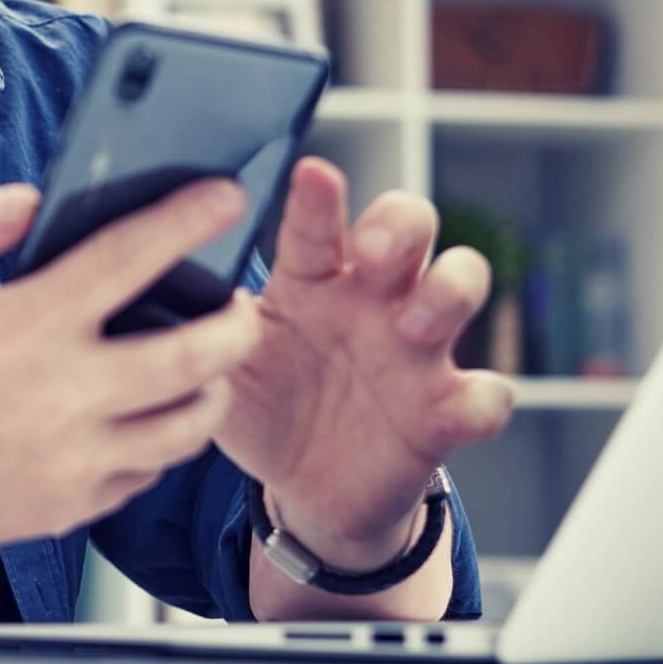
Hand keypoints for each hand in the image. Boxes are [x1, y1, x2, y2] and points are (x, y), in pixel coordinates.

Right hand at [0, 178, 262, 561]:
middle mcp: (60, 395)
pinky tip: (147, 412)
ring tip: (207, 362)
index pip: (130, 259)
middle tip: (241, 303)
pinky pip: (147, 471)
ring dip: (212, 387)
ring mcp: (71, 459)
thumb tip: (32, 199)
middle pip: (197, 357)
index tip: (224, 196)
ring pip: (188, 424)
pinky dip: (161, 438)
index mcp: (24, 325)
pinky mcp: (70, 506)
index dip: (188, 219)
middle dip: (238, 323)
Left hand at [215, 158, 516, 564]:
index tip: (312, 173)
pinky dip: (483, 398)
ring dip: (447, 291)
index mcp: (310, 281)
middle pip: (410, 225)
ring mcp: (416, 350)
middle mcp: (371, 299)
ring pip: (460, 283)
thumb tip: (173, 284)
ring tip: (412, 325)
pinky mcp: (446, 409)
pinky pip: (489, 393)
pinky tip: (457, 407)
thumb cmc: (262, 407)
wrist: (303, 490)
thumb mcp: (223, 369)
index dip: (318, 199)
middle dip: (400, 223)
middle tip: (371, 251)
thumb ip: (206, 328)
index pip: (317, 226)